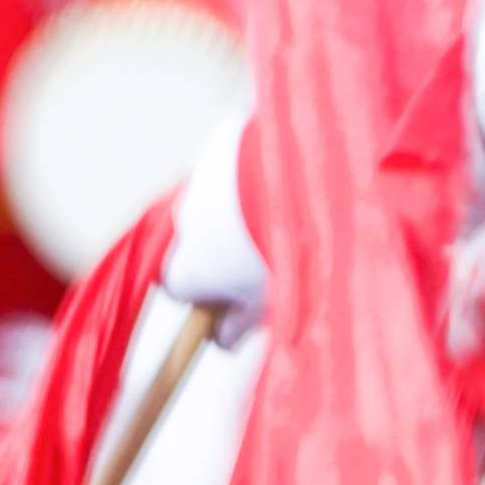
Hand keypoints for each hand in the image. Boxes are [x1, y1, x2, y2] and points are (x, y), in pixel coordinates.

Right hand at [155, 103, 265, 340]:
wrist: (306, 175)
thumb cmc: (285, 250)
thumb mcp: (267, 303)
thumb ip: (238, 326)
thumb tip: (221, 341)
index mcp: (185, 270)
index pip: (179, 289)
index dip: (207, 295)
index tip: (235, 297)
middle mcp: (181, 224)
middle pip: (193, 242)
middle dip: (220, 248)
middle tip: (263, 254)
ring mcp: (198, 180)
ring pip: (212, 200)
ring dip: (235, 208)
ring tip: (281, 213)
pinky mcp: (220, 143)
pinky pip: (230, 164)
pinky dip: (249, 172)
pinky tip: (283, 179)